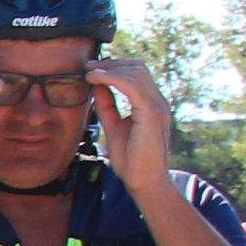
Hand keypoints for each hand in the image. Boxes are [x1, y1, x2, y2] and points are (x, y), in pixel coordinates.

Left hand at [90, 53, 175, 186]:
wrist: (145, 182)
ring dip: (109, 68)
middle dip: (111, 63)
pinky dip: (112, 78)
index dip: (114, 67)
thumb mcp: (114, 126)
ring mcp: (157, 106)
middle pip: (138, 67)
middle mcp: (158, 102)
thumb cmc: (132, 160)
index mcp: (151, 104)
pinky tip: (96, 79)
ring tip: (88, 72)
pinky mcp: (152, 113)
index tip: (91, 69)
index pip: (137, 74)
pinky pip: (132, 85)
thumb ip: (108, 106)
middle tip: (87, 66)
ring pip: (136, 72)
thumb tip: (97, 86)